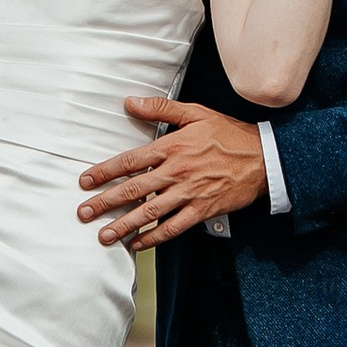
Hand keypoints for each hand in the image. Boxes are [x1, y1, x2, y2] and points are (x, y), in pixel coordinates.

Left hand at [77, 98, 267, 247]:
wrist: (263, 158)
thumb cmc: (228, 133)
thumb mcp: (195, 113)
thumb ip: (161, 109)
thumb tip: (130, 102)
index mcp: (171, 147)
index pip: (129, 161)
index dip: (104, 172)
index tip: (84, 181)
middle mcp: (176, 172)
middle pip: (133, 189)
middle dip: (105, 203)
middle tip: (83, 213)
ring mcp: (188, 193)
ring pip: (149, 212)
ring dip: (124, 225)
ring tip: (104, 236)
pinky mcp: (202, 211)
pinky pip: (173, 227)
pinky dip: (153, 238)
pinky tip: (138, 244)